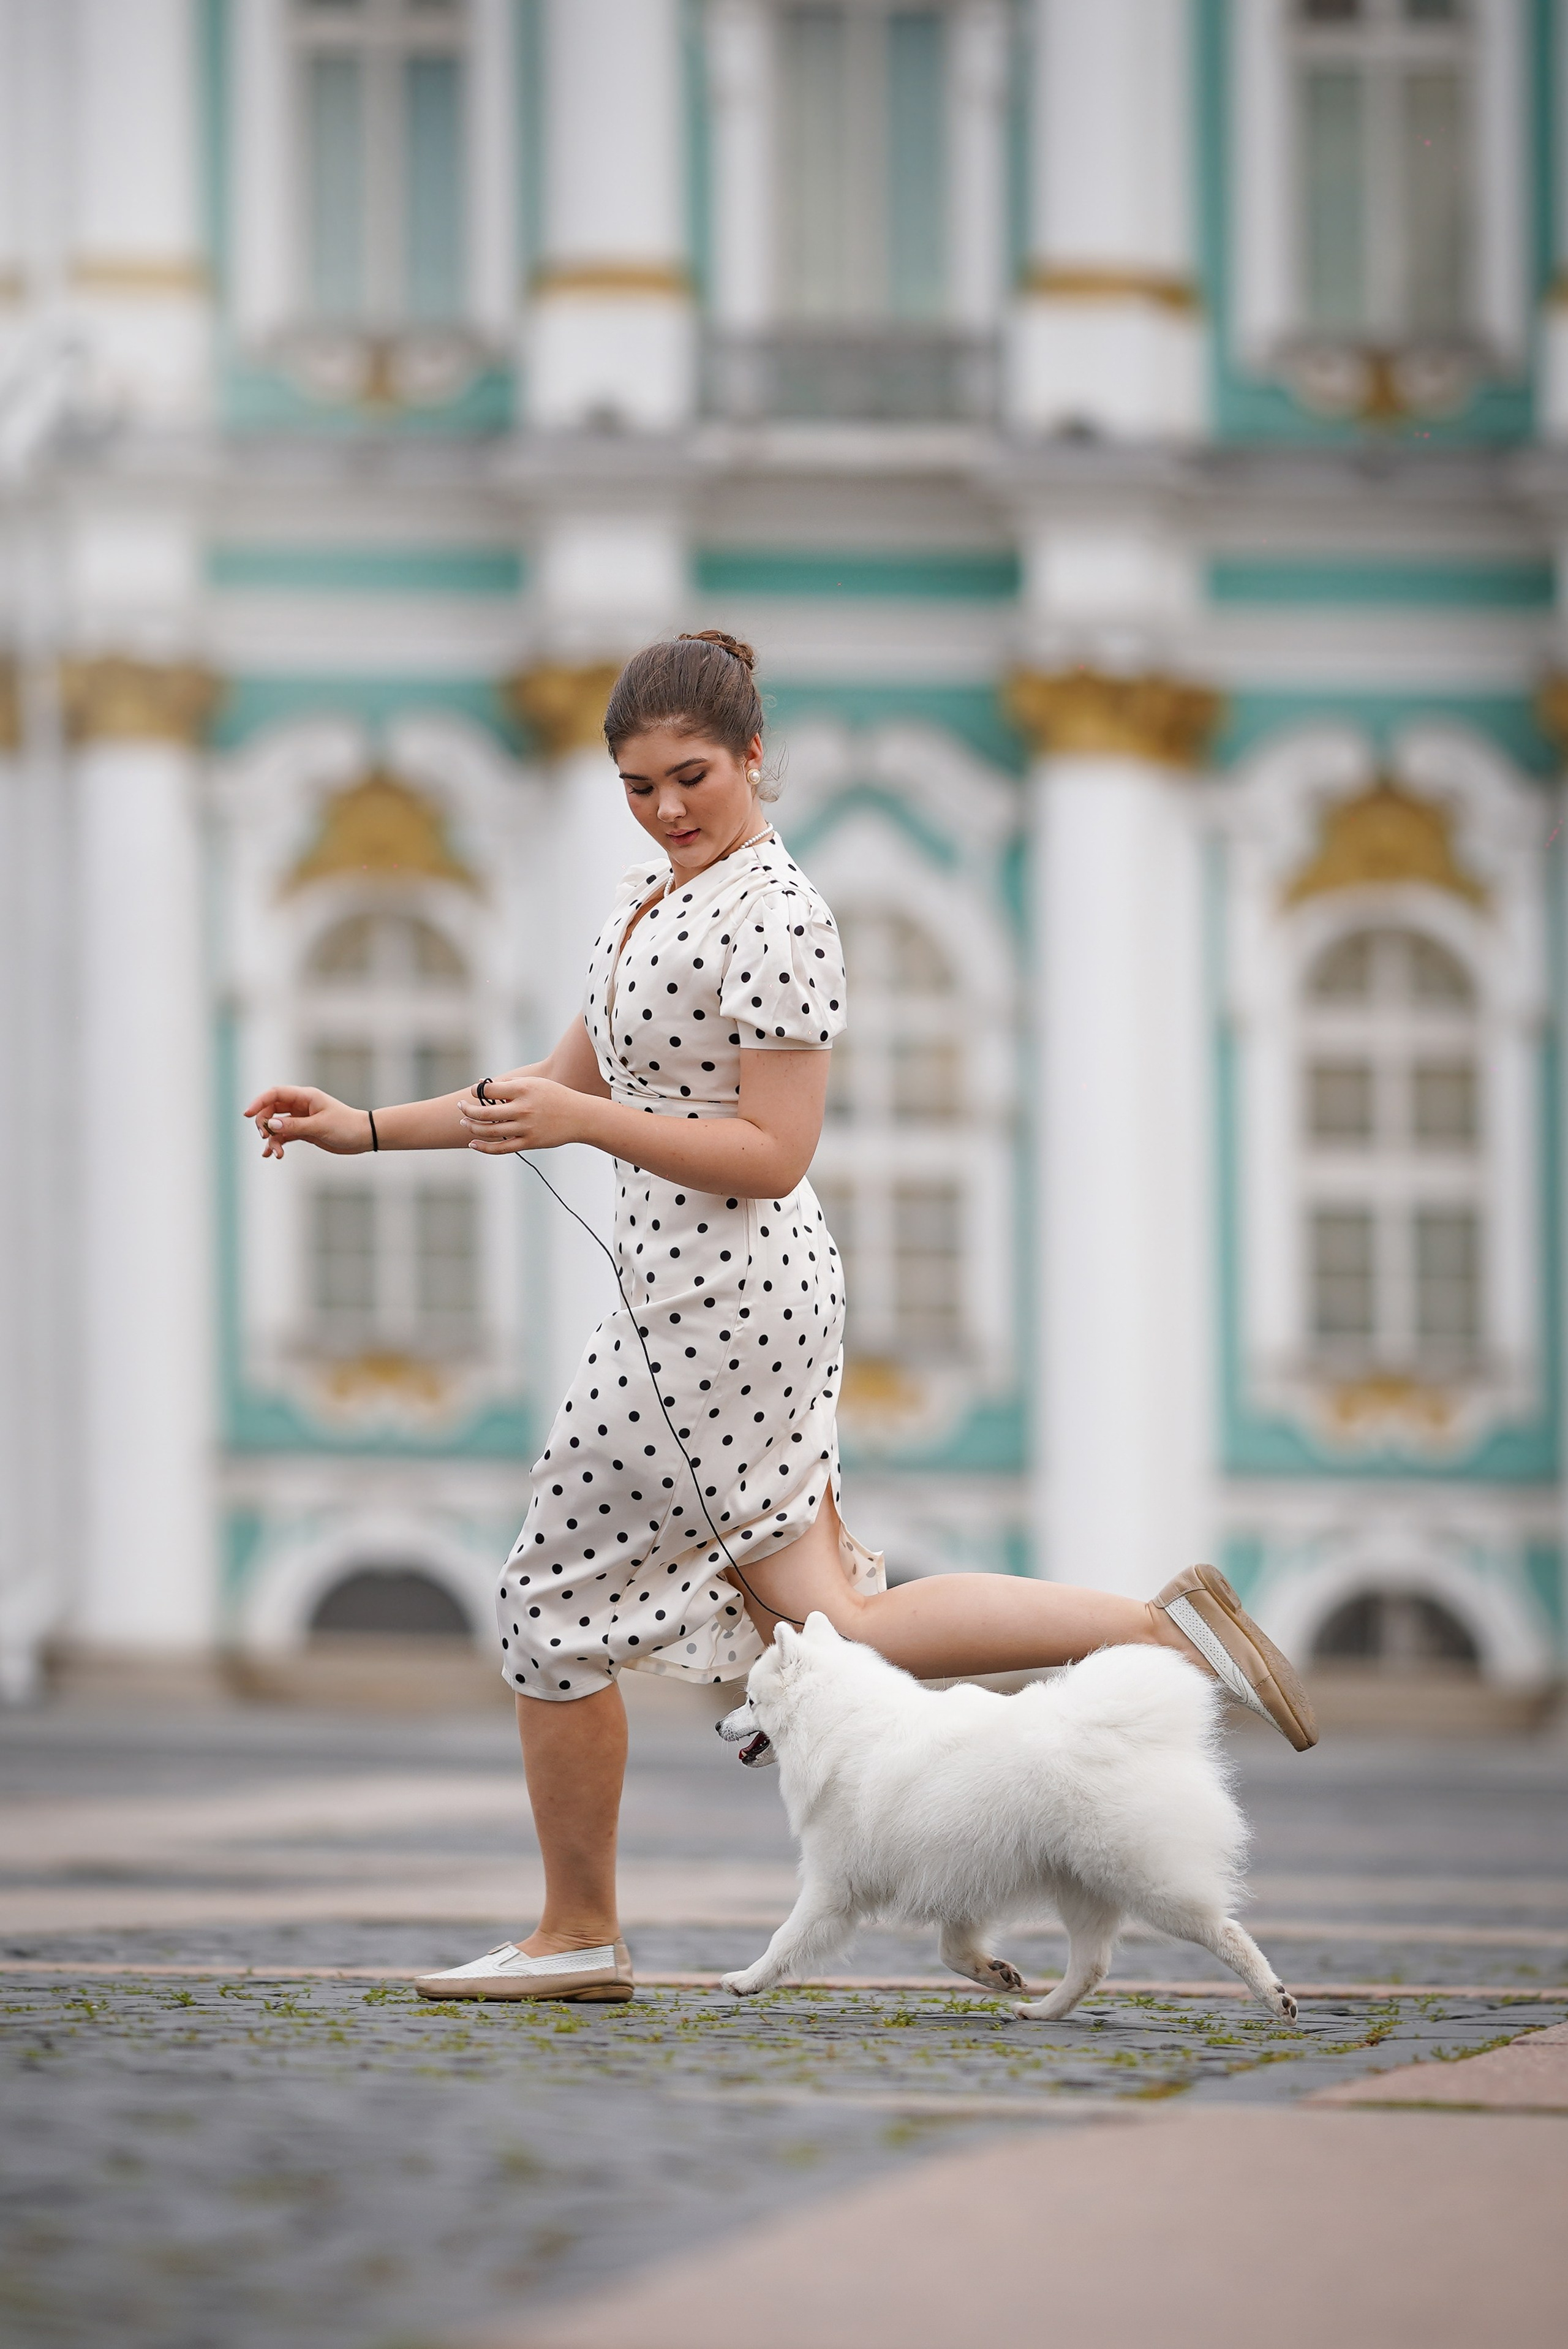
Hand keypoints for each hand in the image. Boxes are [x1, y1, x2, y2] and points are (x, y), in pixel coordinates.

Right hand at [242, 1085, 368, 1159]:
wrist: (363, 1137)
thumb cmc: (346, 1126)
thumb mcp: (319, 1126)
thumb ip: (294, 1126)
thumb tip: (271, 1124)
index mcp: (305, 1097)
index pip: (275, 1094)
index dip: (259, 1102)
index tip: (247, 1114)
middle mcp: (300, 1106)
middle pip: (271, 1109)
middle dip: (263, 1122)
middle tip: (263, 1136)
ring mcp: (301, 1119)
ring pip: (276, 1125)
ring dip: (271, 1139)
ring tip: (275, 1154)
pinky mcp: (303, 1131)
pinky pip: (284, 1136)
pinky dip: (277, 1144)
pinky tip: (272, 1155)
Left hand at [458, 1074, 587, 1154]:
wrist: (581, 1116)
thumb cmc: (556, 1096)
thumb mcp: (536, 1083)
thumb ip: (510, 1083)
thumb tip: (483, 1084)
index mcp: (524, 1089)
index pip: (489, 1090)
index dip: (477, 1090)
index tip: (474, 1092)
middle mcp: (523, 1108)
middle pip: (485, 1112)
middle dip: (467, 1109)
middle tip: (461, 1107)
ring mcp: (526, 1127)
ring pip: (489, 1131)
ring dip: (472, 1127)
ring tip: (464, 1123)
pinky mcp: (529, 1142)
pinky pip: (501, 1148)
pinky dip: (484, 1147)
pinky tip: (473, 1143)